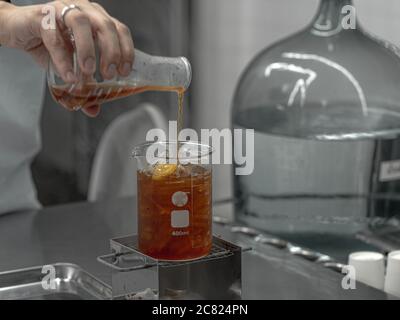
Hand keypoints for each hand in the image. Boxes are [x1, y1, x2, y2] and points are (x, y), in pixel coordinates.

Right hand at [0, 0, 133, 116]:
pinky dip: (63, 58)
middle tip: (108, 75)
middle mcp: (83, 11)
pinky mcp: (42, 16)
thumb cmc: (49, 44)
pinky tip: (68, 75)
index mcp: (96, 20)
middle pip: (105, 26)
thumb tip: (93, 110)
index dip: (126, 50)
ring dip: (88, 49)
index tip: (124, 72)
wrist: (18, 31)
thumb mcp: (71, 67)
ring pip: (81, 23)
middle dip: (111, 52)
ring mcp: (62, 10)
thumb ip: (84, 86)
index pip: (120, 30)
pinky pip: (54, 36)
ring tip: (89, 72)